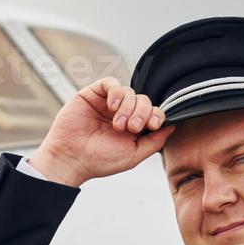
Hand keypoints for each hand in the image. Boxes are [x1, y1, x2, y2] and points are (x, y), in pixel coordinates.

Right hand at [29, 77, 174, 186]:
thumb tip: (172, 126)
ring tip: (117, 124)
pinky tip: (112, 106)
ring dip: (127, 107)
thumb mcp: (134, 155)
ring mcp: (107, 104)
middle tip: (130, 128)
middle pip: (144, 100)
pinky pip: (111, 83)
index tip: (152, 125)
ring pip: (129, 92)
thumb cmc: (99, 160)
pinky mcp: (93, 94)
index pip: (153, 113)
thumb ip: (155, 141)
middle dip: (141, 113)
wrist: (70, 158)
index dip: (157, 115)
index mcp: (133, 129)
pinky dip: (116, 92)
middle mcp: (122, 114)